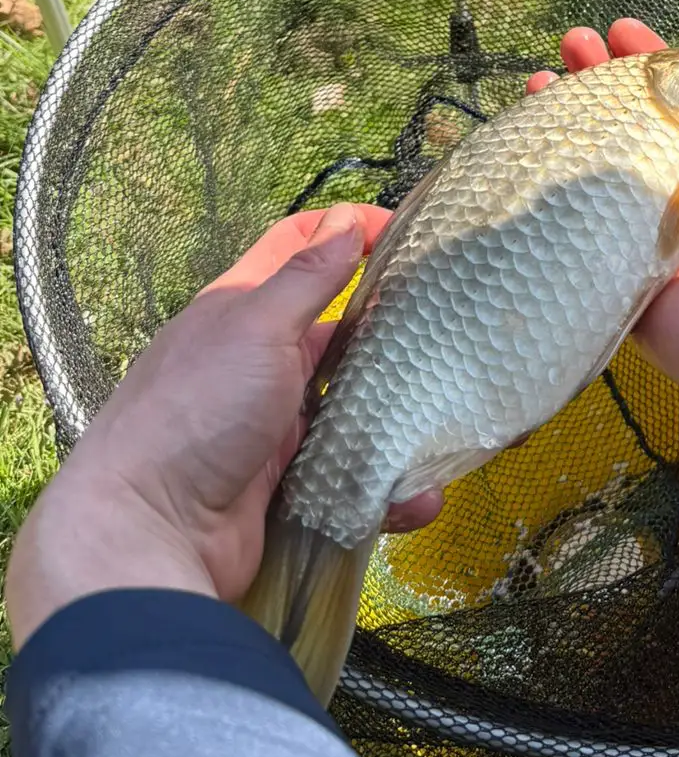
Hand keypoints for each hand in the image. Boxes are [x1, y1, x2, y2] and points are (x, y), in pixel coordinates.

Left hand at [6, 203, 442, 649]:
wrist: (149, 536)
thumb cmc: (195, 412)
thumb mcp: (254, 326)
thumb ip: (306, 276)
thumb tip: (346, 220)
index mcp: (242, 311)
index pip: (298, 248)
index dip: (347, 230)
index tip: (407, 231)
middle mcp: (260, 365)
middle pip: (338, 332)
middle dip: (390, 332)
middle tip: (451, 331)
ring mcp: (276, 429)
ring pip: (354, 408)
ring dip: (398, 417)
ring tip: (446, 422)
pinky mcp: (291, 487)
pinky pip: (351, 478)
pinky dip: (386, 489)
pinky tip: (417, 497)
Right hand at [531, 22, 678, 481]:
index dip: (652, 70)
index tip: (621, 32)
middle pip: (627, 137)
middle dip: (596, 89)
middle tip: (570, 45)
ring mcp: (644, 246)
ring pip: (593, 182)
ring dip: (562, 131)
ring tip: (535, 84)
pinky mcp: (619, 285)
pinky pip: (575, 240)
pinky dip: (548, 204)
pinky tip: (518, 159)